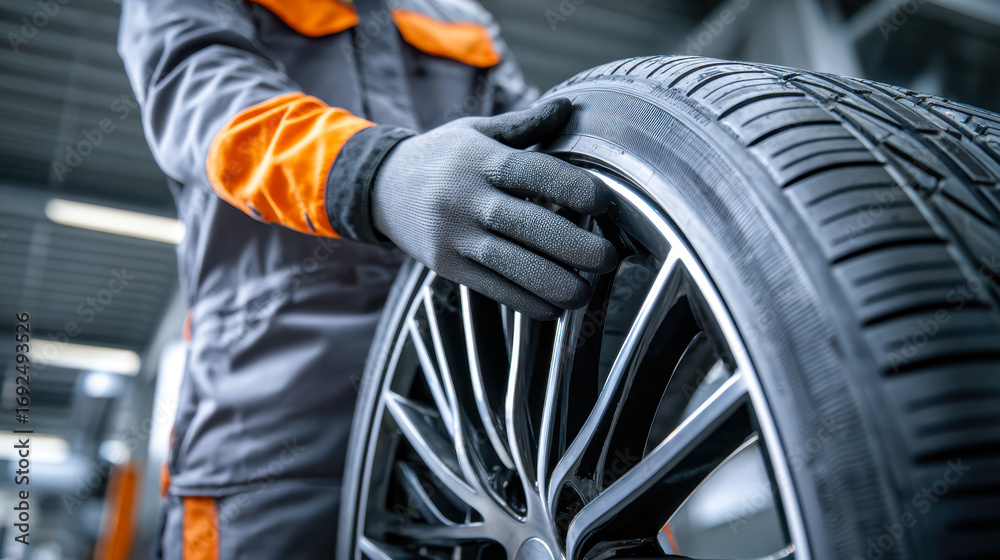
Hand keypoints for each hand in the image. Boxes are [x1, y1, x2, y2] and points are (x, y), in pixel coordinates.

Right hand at [371, 98, 617, 319]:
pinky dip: (523, 301)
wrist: (379, 188)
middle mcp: (464, 197)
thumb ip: (524, 125)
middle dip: (572, 246)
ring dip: (552, 283)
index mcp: (479, 159)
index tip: (603, 203)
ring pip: (508, 263)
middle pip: (525, 223)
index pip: (530, 171)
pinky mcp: (445, 265)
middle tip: (607, 258)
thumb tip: (568, 107)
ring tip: (584, 293)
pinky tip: (551, 308)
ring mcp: (452, 234)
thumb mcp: (477, 131)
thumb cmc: (441, 157)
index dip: (570, 187)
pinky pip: (490, 288)